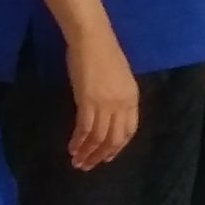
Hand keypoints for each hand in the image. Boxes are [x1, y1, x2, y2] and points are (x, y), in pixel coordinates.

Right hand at [65, 29, 139, 169]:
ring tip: (78, 162)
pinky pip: (85, 129)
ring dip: (87, 153)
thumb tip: (108, 115)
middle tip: (88, 165)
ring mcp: (106, 104)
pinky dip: (78, 142)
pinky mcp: (88, 102)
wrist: (92, 38)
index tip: (107, 156)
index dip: (117, 146)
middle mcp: (122, 104)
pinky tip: (72, 148)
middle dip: (101, 155)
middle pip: (114, 138)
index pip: (129, 130)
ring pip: (98, 137)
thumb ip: (117, 97)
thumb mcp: (119, 79)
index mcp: (132, 97)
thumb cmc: (102, 53)